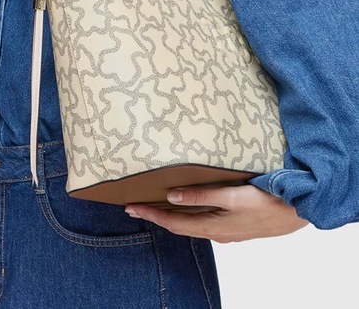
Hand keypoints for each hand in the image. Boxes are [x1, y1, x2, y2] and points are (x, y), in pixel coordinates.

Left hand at [124, 184, 309, 242]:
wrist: (296, 212)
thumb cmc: (266, 201)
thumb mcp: (232, 196)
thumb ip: (201, 195)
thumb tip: (171, 196)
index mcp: (212, 226)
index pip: (172, 222)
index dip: (150, 214)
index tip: (130, 207)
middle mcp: (216, 232)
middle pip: (178, 226)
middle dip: (155, 216)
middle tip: (134, 206)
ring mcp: (225, 231)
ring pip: (190, 225)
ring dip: (171, 216)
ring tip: (154, 205)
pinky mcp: (233, 225)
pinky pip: (202, 222)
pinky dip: (188, 215)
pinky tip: (186, 206)